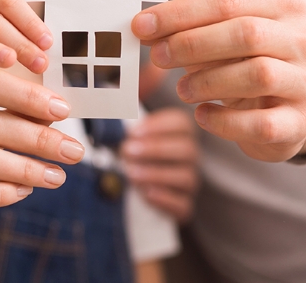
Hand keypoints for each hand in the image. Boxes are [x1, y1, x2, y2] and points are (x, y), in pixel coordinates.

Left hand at [121, 108, 198, 222]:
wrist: (137, 180)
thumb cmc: (136, 151)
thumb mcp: (130, 132)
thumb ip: (127, 115)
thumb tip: (115, 101)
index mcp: (181, 133)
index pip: (182, 123)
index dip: (159, 125)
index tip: (133, 131)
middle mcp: (190, 156)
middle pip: (187, 149)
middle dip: (155, 149)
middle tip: (128, 151)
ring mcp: (189, 181)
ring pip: (186, 177)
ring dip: (156, 174)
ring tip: (131, 173)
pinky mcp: (183, 205)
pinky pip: (184, 205)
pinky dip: (164, 199)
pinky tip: (145, 193)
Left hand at [132, 0, 305, 162]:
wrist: (282, 105)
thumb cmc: (241, 60)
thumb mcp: (217, 35)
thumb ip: (185, 28)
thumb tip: (144, 27)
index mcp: (283, 3)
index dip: (179, 13)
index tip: (141, 25)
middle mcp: (303, 39)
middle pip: (246, 33)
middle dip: (192, 44)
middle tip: (157, 57)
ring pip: (258, 75)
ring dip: (207, 82)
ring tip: (181, 90)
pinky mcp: (299, 123)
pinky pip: (260, 123)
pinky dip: (224, 121)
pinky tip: (202, 115)